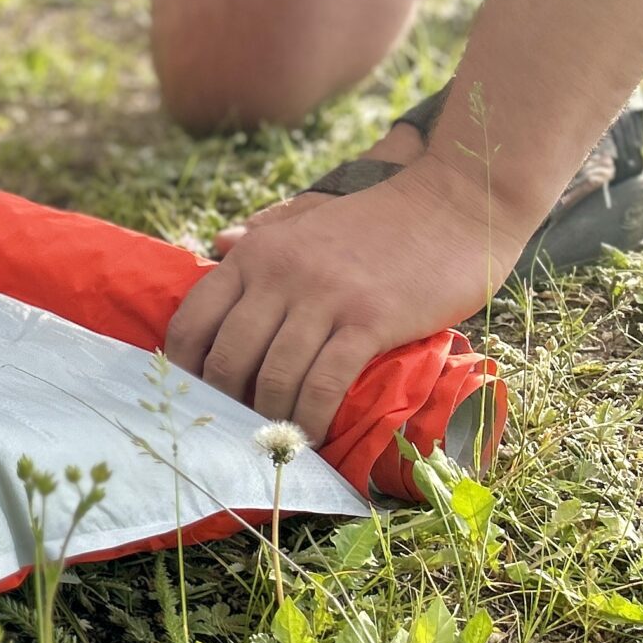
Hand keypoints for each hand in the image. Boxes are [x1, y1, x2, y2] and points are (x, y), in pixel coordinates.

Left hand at [166, 150, 533, 444]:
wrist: (458, 200)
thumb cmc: (383, 218)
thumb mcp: (310, 216)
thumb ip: (263, 233)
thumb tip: (217, 244)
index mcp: (256, 252)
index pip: (193, 321)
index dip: (184, 371)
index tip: (195, 400)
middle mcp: (280, 274)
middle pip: (227, 359)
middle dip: (226, 406)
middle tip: (238, 432)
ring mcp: (325, 297)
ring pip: (273, 378)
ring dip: (271, 421)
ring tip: (278, 442)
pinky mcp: (370, 320)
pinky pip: (322, 384)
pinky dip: (312, 419)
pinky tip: (315, 438)